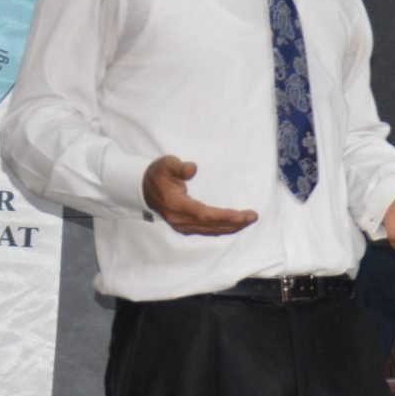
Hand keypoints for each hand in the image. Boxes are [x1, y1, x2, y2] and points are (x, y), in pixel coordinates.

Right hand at [143, 156, 257, 236]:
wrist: (142, 188)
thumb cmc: (157, 174)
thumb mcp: (166, 164)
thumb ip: (178, 166)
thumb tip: (192, 169)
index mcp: (177, 206)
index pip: (205, 214)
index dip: (224, 216)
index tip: (242, 215)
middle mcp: (180, 220)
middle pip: (211, 225)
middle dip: (234, 223)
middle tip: (253, 216)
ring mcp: (182, 226)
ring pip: (210, 230)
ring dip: (230, 227)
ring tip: (248, 221)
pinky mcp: (185, 227)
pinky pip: (207, 230)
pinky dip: (222, 228)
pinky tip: (234, 225)